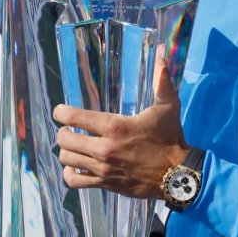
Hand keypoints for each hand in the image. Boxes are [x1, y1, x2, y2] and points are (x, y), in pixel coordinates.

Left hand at [53, 55, 188, 197]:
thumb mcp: (167, 106)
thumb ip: (162, 80)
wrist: (177, 174)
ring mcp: (103, 168)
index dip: (61, 112)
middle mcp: (104, 148)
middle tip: (70, 129)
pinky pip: (74, 181)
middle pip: (64, 139)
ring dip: (67, 151)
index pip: (73, 117)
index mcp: (114, 126)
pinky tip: (76, 167)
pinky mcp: (105, 184)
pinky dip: (70, 174)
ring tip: (74, 146)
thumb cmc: (170, 138)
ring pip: (67, 159)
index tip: (60, 112)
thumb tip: (161, 52)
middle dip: (63, 132)